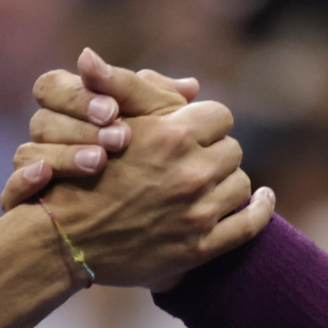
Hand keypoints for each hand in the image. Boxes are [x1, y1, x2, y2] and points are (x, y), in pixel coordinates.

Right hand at [19, 55, 269, 288]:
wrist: (63, 238)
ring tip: (207, 183)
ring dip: (226, 180)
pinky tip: (263, 199)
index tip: (190, 131)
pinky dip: (262, 209)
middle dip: (214, 151)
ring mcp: (198, 212)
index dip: (204, 122)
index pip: (219, 115)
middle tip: (194, 159)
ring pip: (241, 183)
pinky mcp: (200, 247)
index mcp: (171, 136)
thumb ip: (140, 89)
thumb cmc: (80, 173)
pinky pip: (251, 224)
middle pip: (231, 148)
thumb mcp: (105, 119)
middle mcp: (190, 173)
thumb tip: (185, 80)